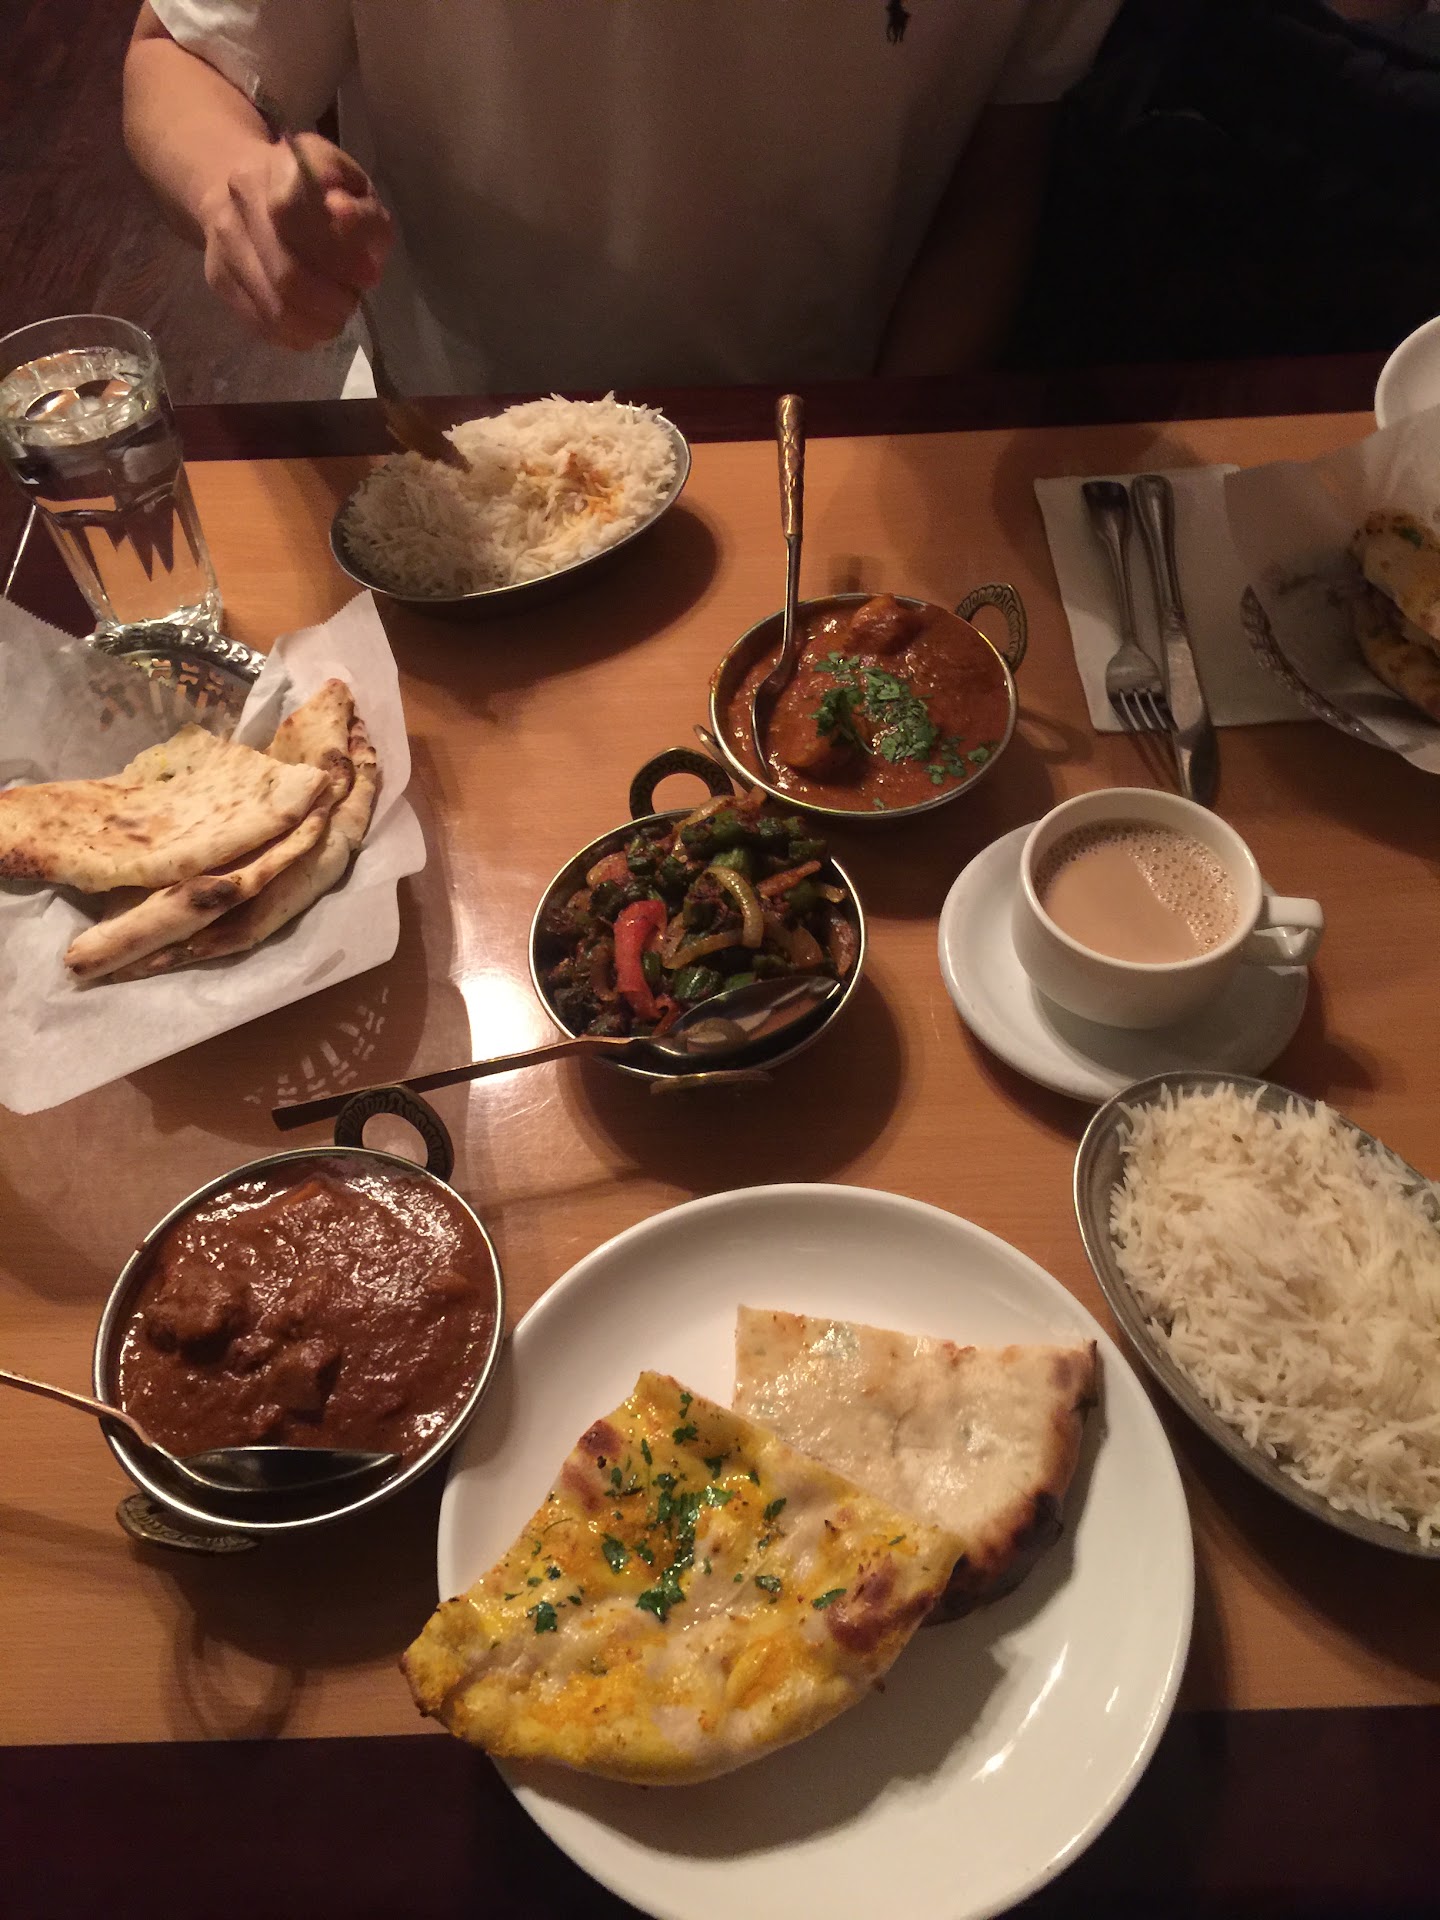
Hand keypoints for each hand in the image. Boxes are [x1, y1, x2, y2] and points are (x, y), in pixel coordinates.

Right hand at [199, 132, 392, 349]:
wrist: (247, 190)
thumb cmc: (316, 192)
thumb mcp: (354, 189)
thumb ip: (361, 207)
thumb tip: (344, 214)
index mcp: (277, 167)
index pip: (295, 214)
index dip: (338, 256)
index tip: (368, 275)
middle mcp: (239, 200)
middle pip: (287, 275)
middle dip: (332, 301)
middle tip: (352, 302)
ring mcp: (222, 242)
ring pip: (274, 307)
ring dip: (316, 324)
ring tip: (336, 317)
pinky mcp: (218, 278)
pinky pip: (262, 324)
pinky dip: (296, 334)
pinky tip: (314, 324)